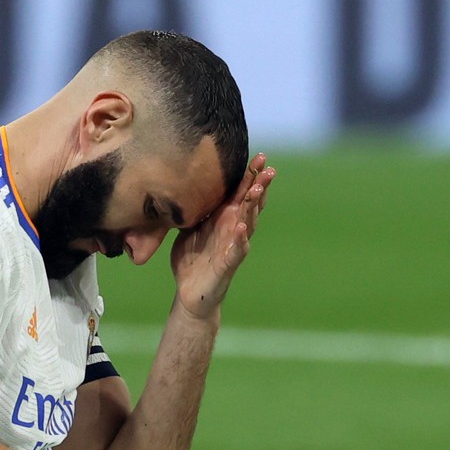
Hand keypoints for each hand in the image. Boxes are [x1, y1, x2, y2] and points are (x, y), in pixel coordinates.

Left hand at [170, 153, 274, 318]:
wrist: (189, 292)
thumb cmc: (192, 258)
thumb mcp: (189, 226)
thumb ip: (193, 207)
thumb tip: (181, 181)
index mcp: (224, 218)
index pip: (240, 192)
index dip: (250, 175)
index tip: (259, 157)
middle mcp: (233, 228)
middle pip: (250, 203)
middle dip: (259, 185)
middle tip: (267, 167)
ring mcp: (234, 245)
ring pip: (248, 223)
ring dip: (253, 207)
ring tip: (257, 191)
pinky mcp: (228, 264)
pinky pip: (237, 250)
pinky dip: (240, 239)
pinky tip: (242, 227)